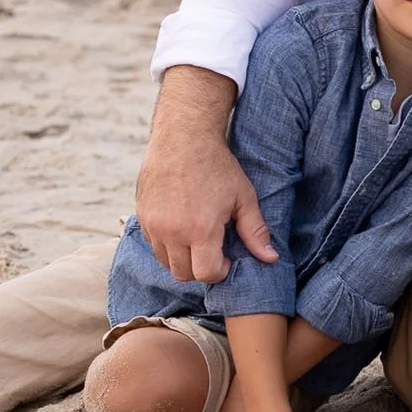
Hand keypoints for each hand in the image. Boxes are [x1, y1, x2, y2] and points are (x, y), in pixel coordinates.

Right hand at [135, 70, 274, 283]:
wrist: (183, 138)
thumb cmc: (218, 166)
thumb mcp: (244, 197)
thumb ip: (255, 231)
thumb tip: (270, 259)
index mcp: (201, 229)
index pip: (206, 274)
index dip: (220, 271)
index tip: (226, 258)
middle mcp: (172, 231)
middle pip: (183, 273)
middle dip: (200, 269)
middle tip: (213, 251)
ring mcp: (153, 224)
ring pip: (165, 262)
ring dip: (182, 258)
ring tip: (197, 239)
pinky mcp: (141, 216)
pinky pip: (153, 244)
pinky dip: (167, 244)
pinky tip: (182, 227)